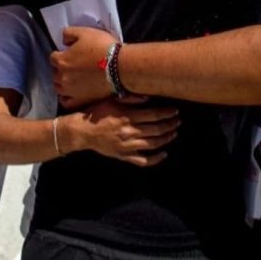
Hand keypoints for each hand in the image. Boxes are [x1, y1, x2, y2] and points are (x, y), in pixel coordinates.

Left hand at [51, 26, 116, 108]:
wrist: (120, 67)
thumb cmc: (103, 47)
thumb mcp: (84, 32)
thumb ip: (68, 33)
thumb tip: (64, 41)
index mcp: (62, 61)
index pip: (53, 57)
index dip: (60, 53)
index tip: (68, 53)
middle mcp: (63, 77)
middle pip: (54, 73)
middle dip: (60, 68)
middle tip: (71, 65)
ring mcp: (71, 91)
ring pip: (58, 88)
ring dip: (61, 82)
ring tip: (71, 78)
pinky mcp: (81, 100)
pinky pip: (66, 102)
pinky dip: (66, 98)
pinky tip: (71, 93)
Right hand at [63, 97, 179, 166]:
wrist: (83, 131)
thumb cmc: (98, 113)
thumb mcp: (113, 100)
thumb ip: (131, 99)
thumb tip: (149, 98)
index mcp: (128, 117)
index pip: (153, 115)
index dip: (166, 113)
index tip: (175, 111)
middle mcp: (130, 132)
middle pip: (156, 129)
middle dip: (170, 125)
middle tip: (177, 121)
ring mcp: (128, 146)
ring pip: (153, 144)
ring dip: (166, 138)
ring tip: (174, 133)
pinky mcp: (124, 156)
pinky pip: (143, 161)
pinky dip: (155, 159)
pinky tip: (163, 154)